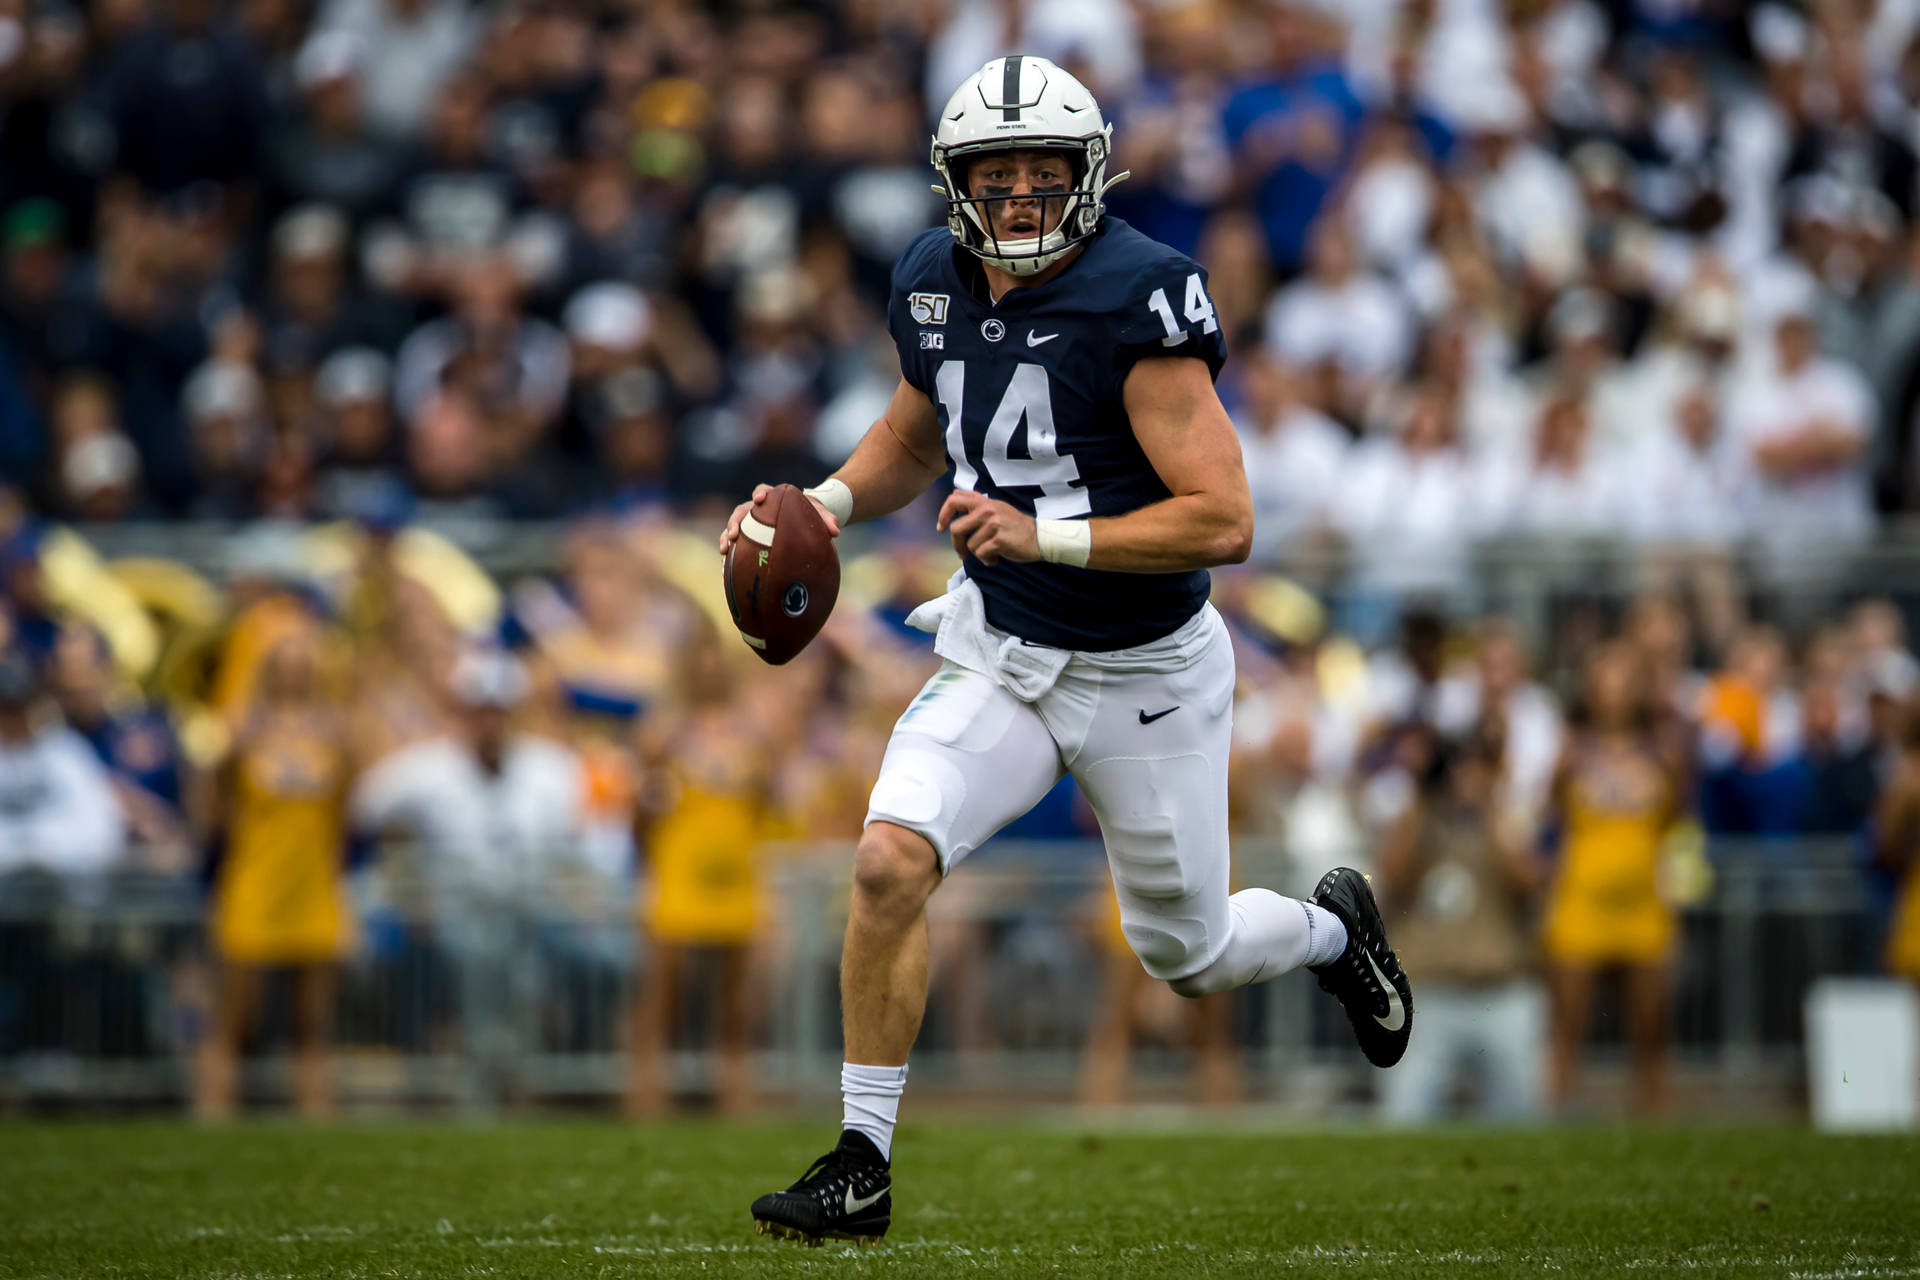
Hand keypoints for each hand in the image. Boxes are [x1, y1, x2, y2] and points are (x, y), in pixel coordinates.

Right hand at [718, 484, 841, 554]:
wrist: (803, 519)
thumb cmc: (809, 513)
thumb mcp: (819, 513)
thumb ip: (826, 518)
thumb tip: (835, 531)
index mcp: (773, 497)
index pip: (762, 490)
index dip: (759, 493)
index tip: (759, 499)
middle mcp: (757, 508)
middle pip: (742, 510)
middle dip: (736, 519)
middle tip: (735, 531)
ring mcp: (750, 522)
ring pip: (734, 525)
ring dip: (727, 534)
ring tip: (724, 548)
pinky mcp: (747, 535)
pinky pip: (735, 540)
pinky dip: (729, 548)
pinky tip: (725, 560)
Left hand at [936, 490, 1037, 565]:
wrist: (1038, 537)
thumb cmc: (1015, 525)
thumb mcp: (996, 507)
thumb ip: (977, 502)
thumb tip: (955, 494)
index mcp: (984, 502)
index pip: (954, 500)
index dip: (943, 514)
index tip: (941, 527)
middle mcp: (987, 510)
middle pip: (956, 529)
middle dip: (956, 545)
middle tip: (962, 553)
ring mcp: (993, 525)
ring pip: (970, 545)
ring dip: (978, 554)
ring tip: (991, 552)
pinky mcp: (998, 540)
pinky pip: (981, 554)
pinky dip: (987, 560)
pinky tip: (995, 558)